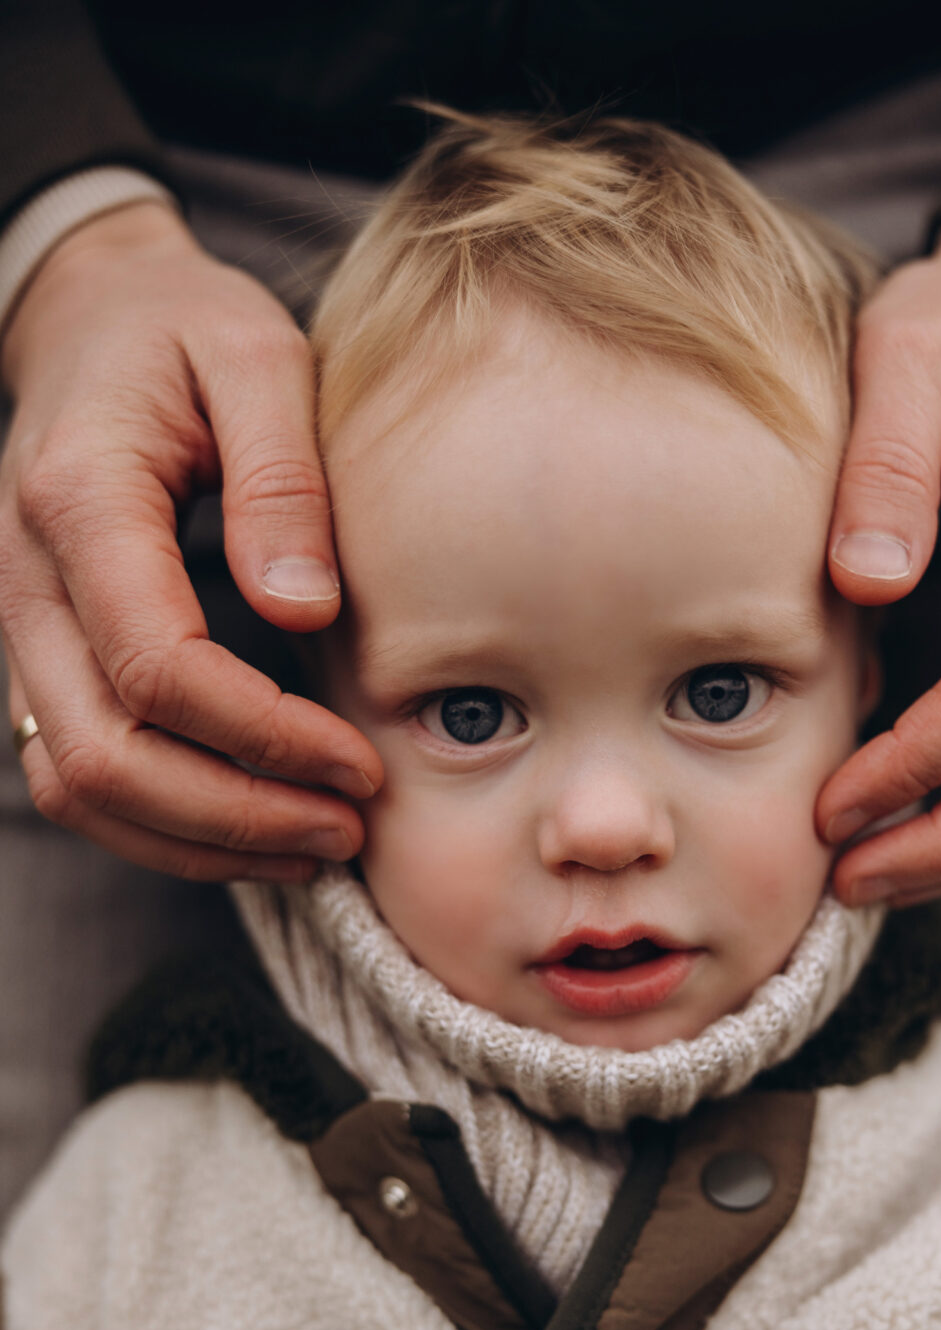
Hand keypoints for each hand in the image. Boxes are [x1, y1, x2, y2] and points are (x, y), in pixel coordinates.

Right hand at [0, 201, 382, 880]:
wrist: (93, 321)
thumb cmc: (186, 330)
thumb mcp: (256, 355)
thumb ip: (282, 478)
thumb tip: (304, 611)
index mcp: (80, 501)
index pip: (156, 667)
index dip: (262, 738)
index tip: (359, 763)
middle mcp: (27, 580)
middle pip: (104, 756)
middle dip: (234, 815)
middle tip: (348, 832)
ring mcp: (24, 629)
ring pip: (78, 786)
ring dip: (199, 839)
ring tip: (315, 848)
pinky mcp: (45, 657)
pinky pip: (78, 775)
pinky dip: (164, 825)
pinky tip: (258, 829)